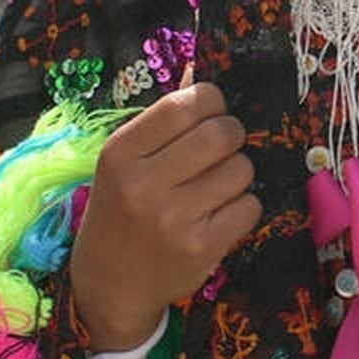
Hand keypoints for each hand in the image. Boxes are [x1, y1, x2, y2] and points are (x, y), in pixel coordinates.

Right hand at [70, 82, 260, 350]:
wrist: (108, 286)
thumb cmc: (122, 211)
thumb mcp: (125, 162)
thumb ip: (164, 120)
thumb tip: (200, 72)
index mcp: (120, 153)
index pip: (185, 103)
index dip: (212, 101)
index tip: (211, 113)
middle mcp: (143, 184)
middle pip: (222, 133)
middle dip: (232, 136)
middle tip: (221, 150)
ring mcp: (173, 218)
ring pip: (242, 169)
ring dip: (237, 174)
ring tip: (213, 188)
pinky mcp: (202, 247)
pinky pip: (250, 206)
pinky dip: (242, 207)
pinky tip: (218, 216)